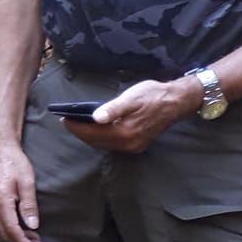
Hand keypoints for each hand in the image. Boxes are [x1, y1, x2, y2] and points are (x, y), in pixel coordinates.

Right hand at [0, 148, 44, 241]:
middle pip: (4, 233)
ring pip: (1, 229)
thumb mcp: (27, 182)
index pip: (11, 229)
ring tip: (35, 241)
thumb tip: (32, 226)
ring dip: (17, 238)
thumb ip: (29, 205)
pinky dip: (11, 229)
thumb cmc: (15, 163)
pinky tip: (24, 230)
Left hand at [67, 78, 198, 153]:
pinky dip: (102, 138)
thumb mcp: (131, 97)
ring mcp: (135, 146)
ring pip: (105, 144)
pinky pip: (114, 144)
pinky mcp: (138, 144)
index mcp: (125, 132)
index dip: (76, 127)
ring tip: (78, 124)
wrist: (177, 101)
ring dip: (90, 136)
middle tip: (68, 121)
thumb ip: (112, 109)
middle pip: (97, 142)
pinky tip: (96, 129)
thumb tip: (95, 118)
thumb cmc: (153, 95)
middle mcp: (129, 143)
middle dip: (80, 132)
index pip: (93, 134)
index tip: (64, 119)